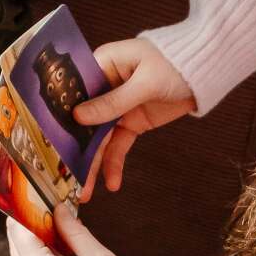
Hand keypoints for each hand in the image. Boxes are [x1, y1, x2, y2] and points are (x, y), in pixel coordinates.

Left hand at [7, 205, 145, 255]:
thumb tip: (59, 210)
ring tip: (62, 229)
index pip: (18, 229)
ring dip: (36, 240)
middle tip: (55, 209)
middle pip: (16, 242)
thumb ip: (74, 230)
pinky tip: (62, 250)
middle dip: (32, 223)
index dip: (28, 209)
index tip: (42, 196)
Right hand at [73, 38, 196, 197]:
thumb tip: (78, 116)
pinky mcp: (131, 122)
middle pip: (84, 119)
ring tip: (85, 191)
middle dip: (76, 147)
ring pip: (99, 137)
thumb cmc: (175, 63)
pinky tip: (112, 183)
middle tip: (66, 175)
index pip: (74, 90)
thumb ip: (113, 101)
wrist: (205, 72)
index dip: (61, 113)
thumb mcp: (145, 82)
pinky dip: (114, 163)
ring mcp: (117, 106)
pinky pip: (118, 144)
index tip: (50, 139)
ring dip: (93, 163)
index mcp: (102, 65)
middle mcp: (104, 86)